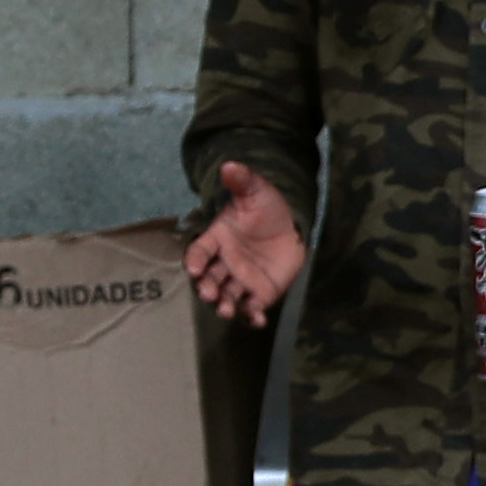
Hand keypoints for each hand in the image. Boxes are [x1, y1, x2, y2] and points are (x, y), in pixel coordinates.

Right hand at [183, 162, 307, 326]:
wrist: (291, 226)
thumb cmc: (267, 209)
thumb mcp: (256, 191)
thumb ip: (243, 182)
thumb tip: (231, 165)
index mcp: (217, 239)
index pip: (199, 252)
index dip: (195, 260)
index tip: (194, 268)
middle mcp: (225, 262)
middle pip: (209, 279)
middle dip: (206, 288)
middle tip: (209, 294)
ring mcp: (241, 279)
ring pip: (226, 296)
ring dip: (224, 304)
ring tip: (226, 310)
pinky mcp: (260, 292)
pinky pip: (252, 307)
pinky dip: (252, 316)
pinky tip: (257, 321)